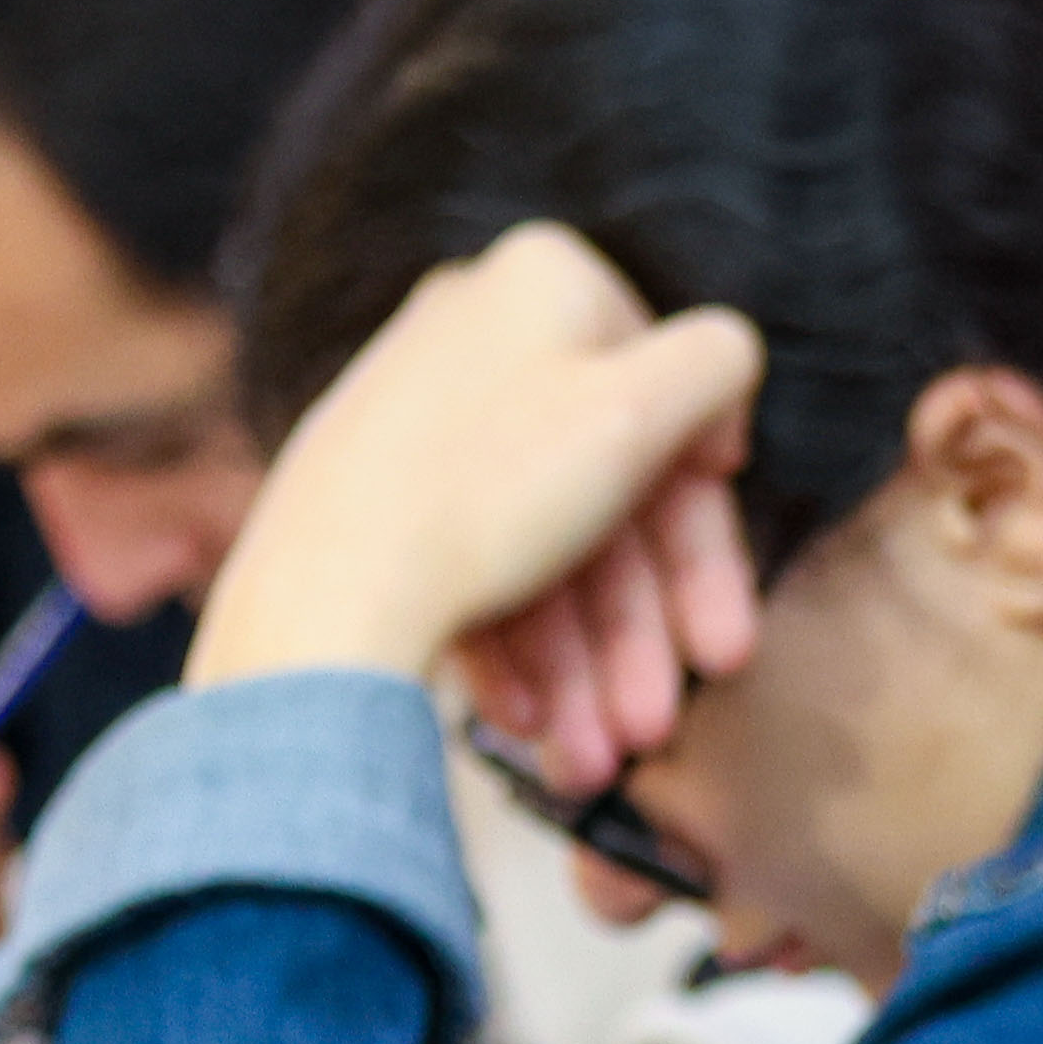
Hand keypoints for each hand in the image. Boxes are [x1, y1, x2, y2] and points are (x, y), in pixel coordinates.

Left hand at [184, 222, 761, 763]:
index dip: (706, 519)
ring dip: (583, 665)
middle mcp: (475, 335)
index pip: (668, 399)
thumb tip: (726, 359)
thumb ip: (717, 365)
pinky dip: (511, 648)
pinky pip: (472, 564)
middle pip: (603, 492)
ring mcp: (419, 419)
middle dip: (637, 629)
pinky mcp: (374, 497)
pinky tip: (527, 728)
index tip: (718, 610)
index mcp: (544, 283)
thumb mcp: (640, 409)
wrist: (316, 595)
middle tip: (659, 723)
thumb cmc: (487, 491)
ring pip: (541, 545)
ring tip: (591, 760)